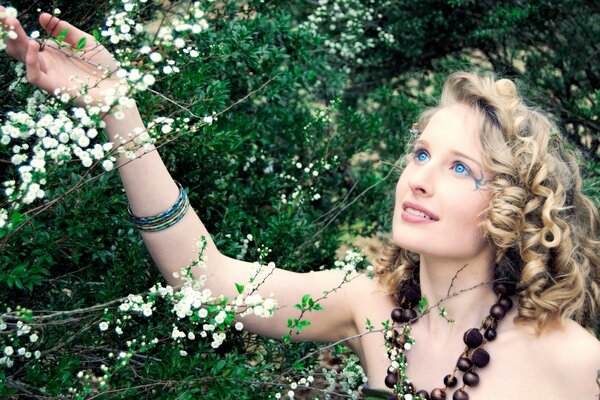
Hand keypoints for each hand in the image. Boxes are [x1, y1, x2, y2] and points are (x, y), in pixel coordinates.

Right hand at [0, 7, 123, 106]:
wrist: (117, 89)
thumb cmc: (103, 67)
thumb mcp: (84, 42)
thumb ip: (64, 30)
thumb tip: (42, 17)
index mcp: (51, 52)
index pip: (25, 38)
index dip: (13, 26)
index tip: (2, 9)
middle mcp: (47, 63)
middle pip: (18, 47)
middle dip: (7, 31)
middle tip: (1, 13)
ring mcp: (49, 74)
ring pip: (23, 59)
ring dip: (14, 41)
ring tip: (11, 23)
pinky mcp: (54, 86)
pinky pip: (35, 75)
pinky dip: (31, 61)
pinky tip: (33, 45)